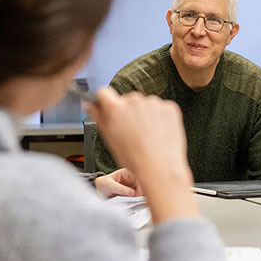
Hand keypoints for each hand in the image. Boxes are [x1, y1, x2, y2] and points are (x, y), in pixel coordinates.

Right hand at [86, 88, 196, 222]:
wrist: (160, 168)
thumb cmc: (134, 159)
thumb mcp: (110, 139)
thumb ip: (99, 118)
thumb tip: (91, 107)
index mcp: (115, 108)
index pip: (104, 92)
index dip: (105, 100)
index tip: (108, 107)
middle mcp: (133, 101)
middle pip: (127, 99)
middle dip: (128, 111)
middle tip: (132, 131)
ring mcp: (153, 103)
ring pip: (145, 104)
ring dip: (145, 114)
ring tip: (147, 135)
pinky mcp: (169, 107)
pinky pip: (161, 108)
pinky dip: (161, 118)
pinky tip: (158, 133)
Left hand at [94, 168, 142, 197]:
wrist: (99, 190)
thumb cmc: (103, 184)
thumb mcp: (110, 186)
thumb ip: (121, 189)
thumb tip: (133, 193)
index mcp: (126, 173)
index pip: (138, 178)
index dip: (140, 185)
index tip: (139, 194)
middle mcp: (131, 178)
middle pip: (142, 184)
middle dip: (143, 191)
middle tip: (141, 198)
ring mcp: (132, 186)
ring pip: (141, 190)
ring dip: (141, 195)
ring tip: (139, 201)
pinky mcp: (131, 192)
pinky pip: (138, 195)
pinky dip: (138, 199)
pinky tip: (138, 202)